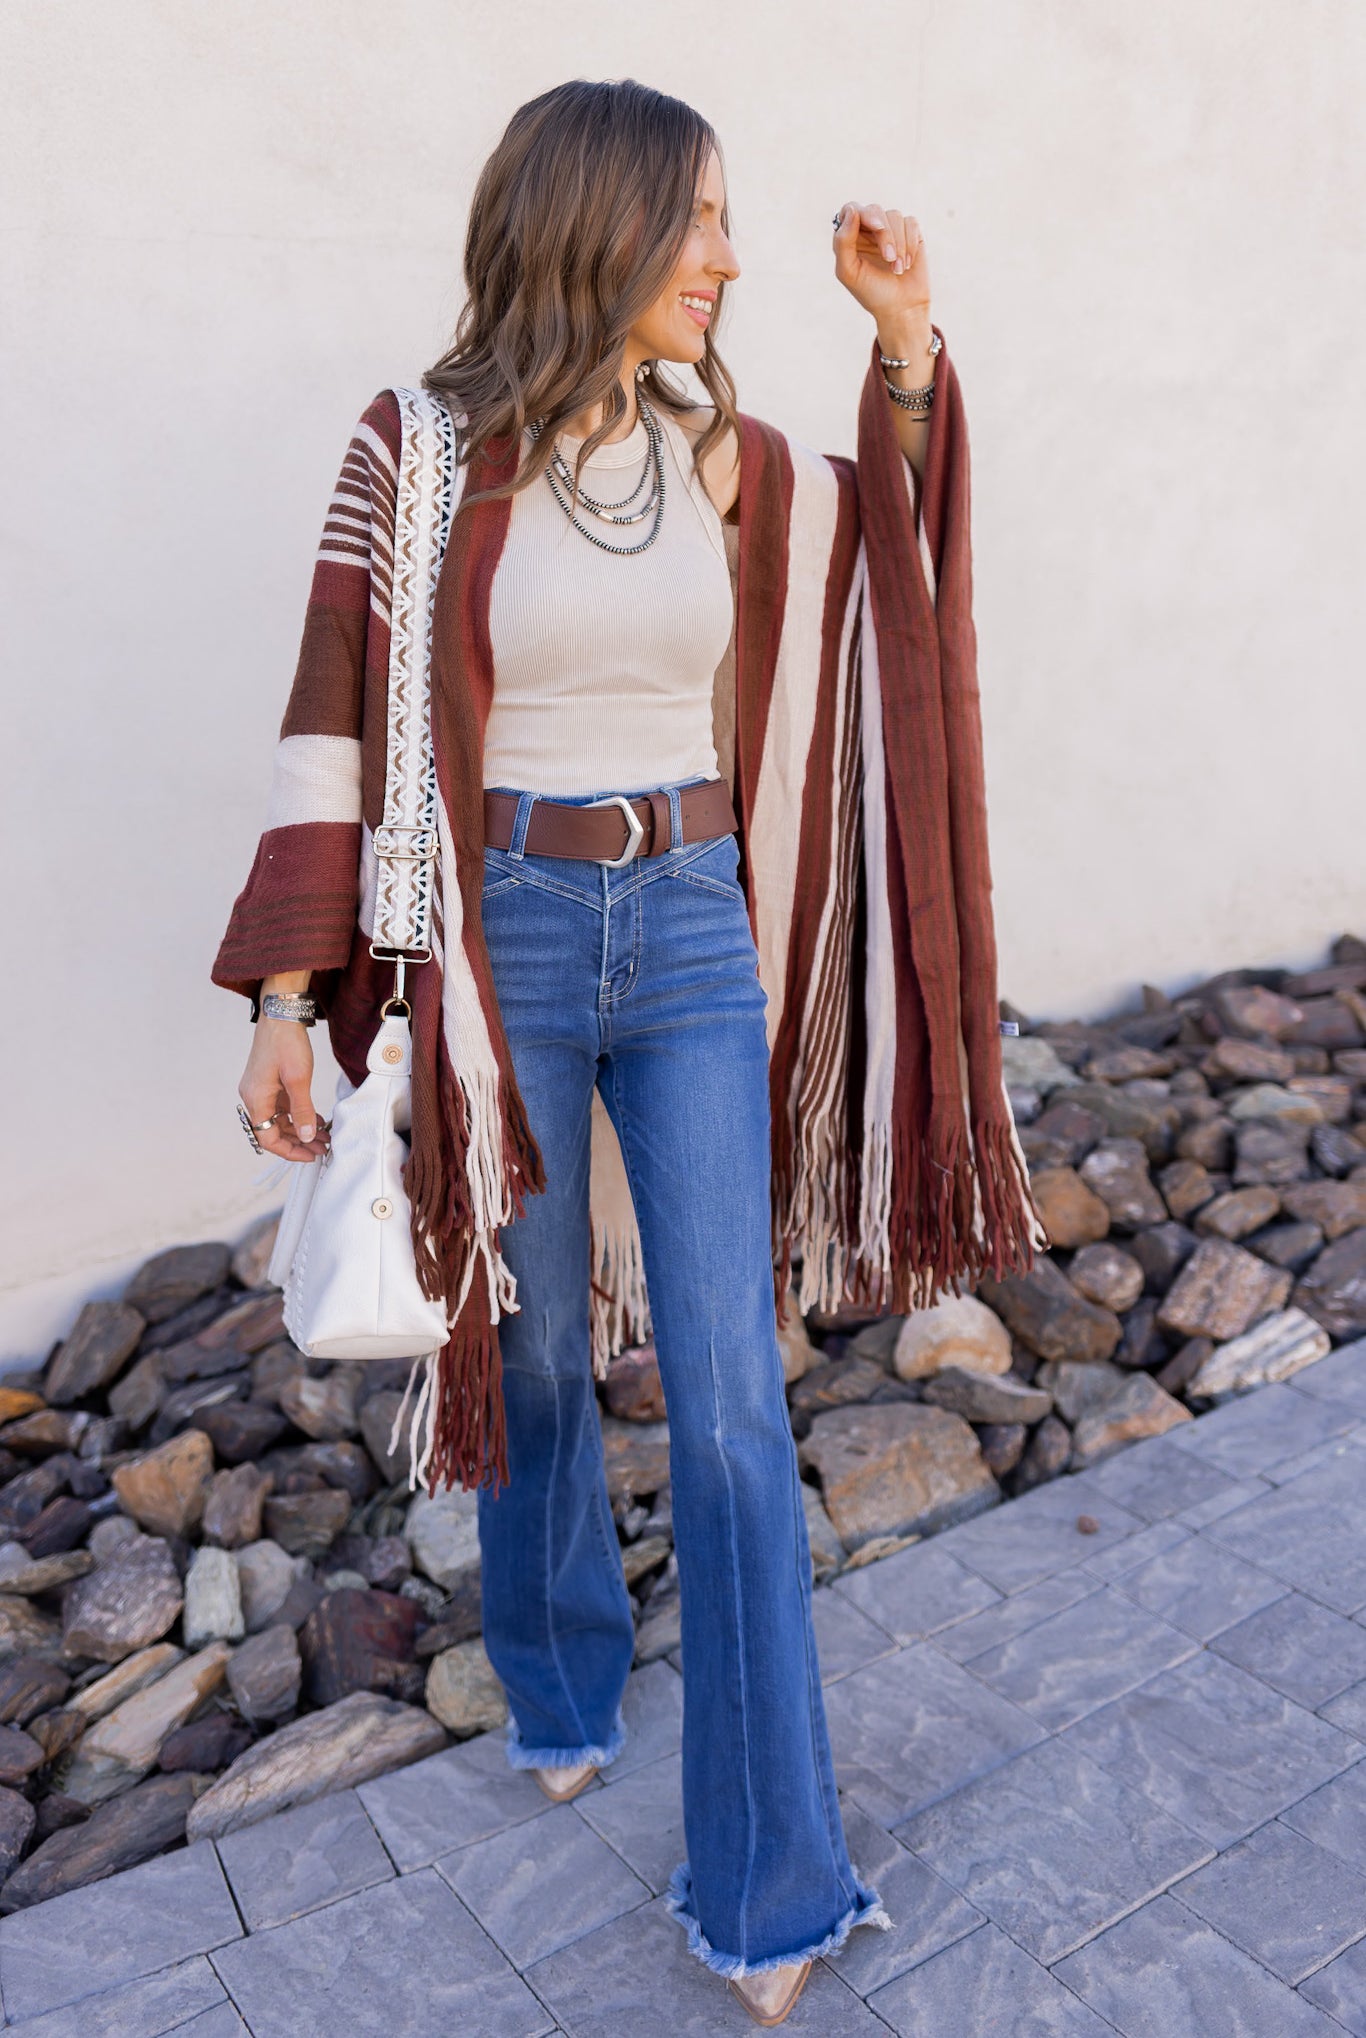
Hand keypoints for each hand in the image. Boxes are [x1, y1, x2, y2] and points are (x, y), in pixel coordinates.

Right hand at [239, 1018, 329, 1163]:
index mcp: (256, 1099)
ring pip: (279, 1120)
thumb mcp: (299, 1079)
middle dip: (298, 1142)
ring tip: (323, 1136)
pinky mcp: (268, 1082)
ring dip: (300, 1129)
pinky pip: (282, 1107)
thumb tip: (307, 1136)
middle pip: (273, 1132)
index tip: (310, 1155)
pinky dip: (298, 1115)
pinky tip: (316, 1120)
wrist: (281, 1013)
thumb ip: (303, 1110)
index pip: (268, 1138)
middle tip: (322, 1148)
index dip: (289, 1151)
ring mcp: (260, 1090)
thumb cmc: (286, 1042)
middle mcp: (254, 1097)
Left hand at [832, 201, 931, 339]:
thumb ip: (843, 242)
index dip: (861, 214)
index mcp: (850, 237)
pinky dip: (910, 243)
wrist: (901, 308)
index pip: (851, 209)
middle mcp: (869, 229)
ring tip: (897, 269)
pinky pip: (911, 223)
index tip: (874, 227)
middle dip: (884, 234)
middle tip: (888, 257)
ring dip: (898, 244)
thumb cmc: (871, 292)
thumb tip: (852, 210)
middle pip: (874, 210)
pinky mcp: (910, 233)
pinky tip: (907, 264)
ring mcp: (891, 229)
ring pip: (894, 215)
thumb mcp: (849, 272)